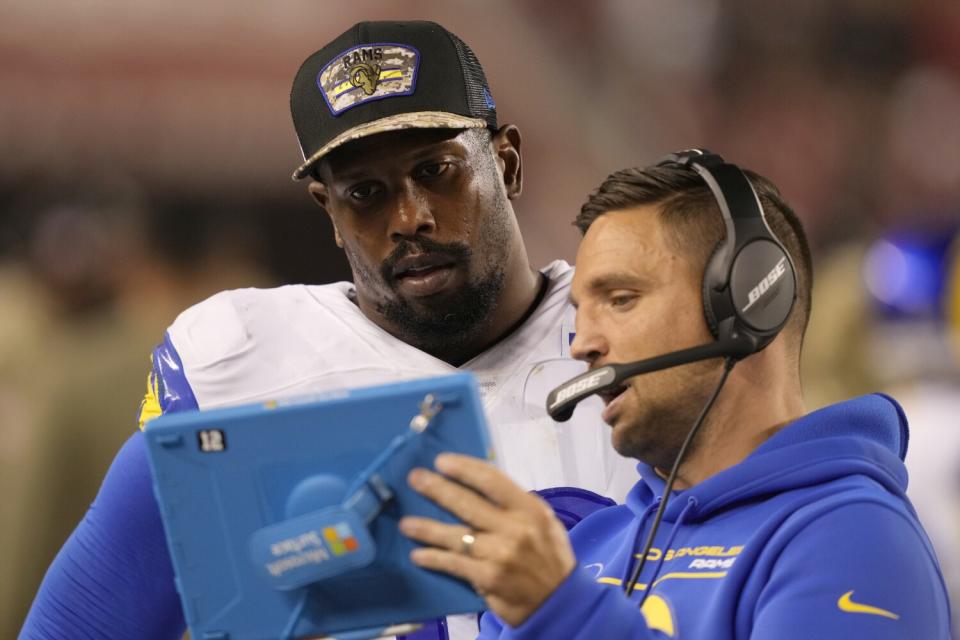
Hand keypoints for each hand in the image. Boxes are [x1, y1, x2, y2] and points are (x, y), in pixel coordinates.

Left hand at [399, 453, 575, 626]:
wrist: (559, 602)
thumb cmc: (549, 557)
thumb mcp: (545, 523)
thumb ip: (516, 505)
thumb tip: (480, 483)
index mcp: (529, 509)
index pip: (492, 481)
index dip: (465, 468)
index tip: (442, 461)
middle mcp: (514, 529)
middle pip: (468, 504)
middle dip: (438, 489)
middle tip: (415, 478)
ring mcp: (499, 554)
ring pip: (455, 535)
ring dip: (427, 528)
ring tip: (406, 523)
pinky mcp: (487, 578)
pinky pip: (454, 563)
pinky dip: (433, 558)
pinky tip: (418, 554)